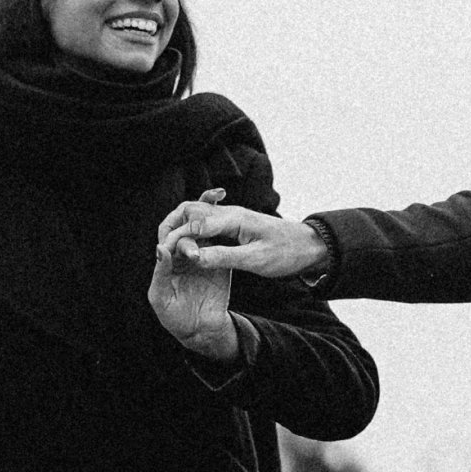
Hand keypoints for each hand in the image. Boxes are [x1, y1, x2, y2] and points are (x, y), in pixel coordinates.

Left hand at [149, 189, 238, 360]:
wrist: (201, 330)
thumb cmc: (174, 317)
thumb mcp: (162, 297)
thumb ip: (161, 273)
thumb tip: (161, 247)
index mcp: (169, 258)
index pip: (171, 232)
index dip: (178, 221)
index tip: (188, 211)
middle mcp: (185, 253)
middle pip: (190, 225)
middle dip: (197, 207)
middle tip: (213, 194)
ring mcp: (204, 255)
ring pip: (207, 229)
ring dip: (213, 211)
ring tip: (220, 194)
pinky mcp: (221, 261)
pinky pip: (223, 242)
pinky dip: (227, 227)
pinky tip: (233, 213)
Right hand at [155, 195, 329, 278]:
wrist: (310, 247)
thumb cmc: (286, 253)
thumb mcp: (255, 261)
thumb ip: (223, 257)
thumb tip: (194, 258)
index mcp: (233, 219)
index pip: (195, 224)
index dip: (177, 238)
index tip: (165, 254)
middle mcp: (230, 214)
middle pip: (189, 211)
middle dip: (172, 226)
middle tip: (160, 247)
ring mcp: (232, 218)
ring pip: (196, 216)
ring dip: (180, 229)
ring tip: (168, 247)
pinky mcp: (234, 226)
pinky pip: (206, 225)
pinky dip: (193, 232)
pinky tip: (188, 245)